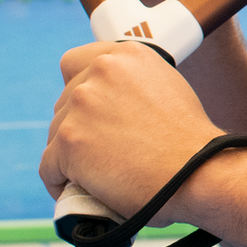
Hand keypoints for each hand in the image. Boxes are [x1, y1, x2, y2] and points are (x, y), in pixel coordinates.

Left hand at [42, 40, 221, 223]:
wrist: (198, 171)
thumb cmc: (191, 142)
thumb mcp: (167, 88)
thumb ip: (132, 85)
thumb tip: (110, 106)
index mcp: (126, 54)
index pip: (74, 63)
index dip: (79, 89)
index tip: (91, 112)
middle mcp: (100, 70)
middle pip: (64, 102)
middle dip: (77, 126)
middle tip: (101, 151)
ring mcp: (82, 104)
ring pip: (55, 134)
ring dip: (70, 155)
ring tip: (94, 175)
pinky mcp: (69, 140)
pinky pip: (48, 167)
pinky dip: (59, 182)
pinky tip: (76, 191)